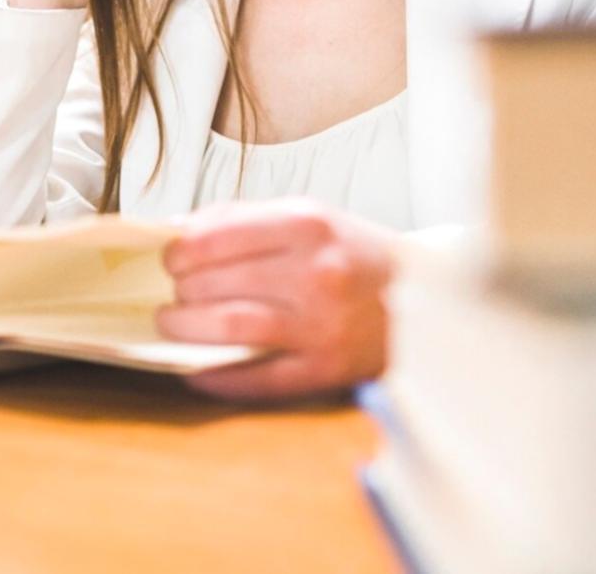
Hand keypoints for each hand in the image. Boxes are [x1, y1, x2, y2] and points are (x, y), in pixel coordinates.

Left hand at [157, 197, 397, 401]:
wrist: (427, 299)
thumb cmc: (354, 254)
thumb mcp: (308, 217)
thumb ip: (243, 220)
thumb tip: (178, 232)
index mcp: (307, 225)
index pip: (216, 237)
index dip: (180, 252)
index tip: (169, 260)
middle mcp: (315, 273)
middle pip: (218, 282)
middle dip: (180, 291)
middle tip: (171, 294)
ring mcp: (322, 324)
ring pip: (231, 326)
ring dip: (187, 328)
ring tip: (172, 324)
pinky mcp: (327, 368)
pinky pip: (258, 377)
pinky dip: (218, 375)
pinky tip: (195, 370)